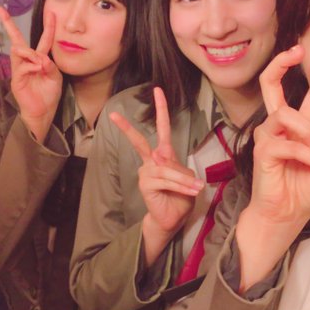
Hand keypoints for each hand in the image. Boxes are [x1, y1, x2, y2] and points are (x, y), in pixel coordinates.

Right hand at [0, 6, 62, 142]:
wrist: (43, 111)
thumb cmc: (48, 94)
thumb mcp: (55, 77)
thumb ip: (51, 66)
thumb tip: (42, 58)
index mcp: (40, 59)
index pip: (44, 39)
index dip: (48, 26)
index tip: (50, 12)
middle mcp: (28, 61)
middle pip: (18, 39)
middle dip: (9, 24)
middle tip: (0, 10)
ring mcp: (20, 69)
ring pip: (19, 50)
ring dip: (31, 53)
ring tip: (40, 64)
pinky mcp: (16, 79)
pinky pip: (22, 66)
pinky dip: (32, 66)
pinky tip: (38, 70)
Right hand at [110, 88, 203, 264]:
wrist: (173, 219)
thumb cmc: (181, 197)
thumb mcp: (187, 179)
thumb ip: (178, 168)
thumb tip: (162, 160)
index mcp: (163, 155)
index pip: (162, 129)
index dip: (161, 110)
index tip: (157, 90)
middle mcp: (151, 161)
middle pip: (139, 142)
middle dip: (127, 128)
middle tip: (113, 114)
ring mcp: (146, 172)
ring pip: (166, 169)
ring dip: (184, 180)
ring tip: (197, 188)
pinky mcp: (145, 184)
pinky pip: (165, 179)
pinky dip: (180, 185)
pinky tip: (191, 190)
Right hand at [249, 45, 309, 223]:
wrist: (286, 215)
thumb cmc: (306, 191)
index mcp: (300, 125)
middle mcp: (281, 125)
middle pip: (271, 85)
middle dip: (281, 63)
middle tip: (297, 50)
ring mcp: (269, 136)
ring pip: (287, 114)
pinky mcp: (263, 151)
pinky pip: (291, 144)